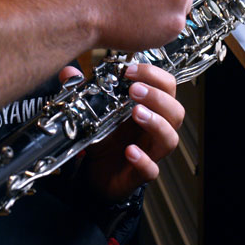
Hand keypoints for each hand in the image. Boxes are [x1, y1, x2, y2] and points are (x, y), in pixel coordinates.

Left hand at [70, 62, 184, 203]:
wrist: (95, 174)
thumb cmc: (104, 138)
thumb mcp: (93, 111)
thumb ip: (82, 90)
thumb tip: (68, 72)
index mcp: (149, 108)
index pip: (166, 86)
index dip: (154, 75)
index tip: (130, 70)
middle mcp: (155, 129)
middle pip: (175, 111)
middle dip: (157, 97)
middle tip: (134, 90)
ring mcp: (151, 152)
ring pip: (170, 138)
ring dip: (157, 123)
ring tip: (137, 113)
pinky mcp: (141, 173)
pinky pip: (151, 169)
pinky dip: (144, 160)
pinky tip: (130, 151)